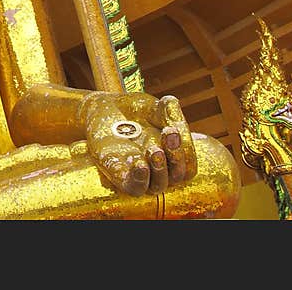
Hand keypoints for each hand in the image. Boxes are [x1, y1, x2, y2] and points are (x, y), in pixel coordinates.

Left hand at [81, 92, 196, 196]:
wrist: (104, 105)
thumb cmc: (135, 110)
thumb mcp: (155, 106)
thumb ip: (170, 112)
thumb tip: (177, 120)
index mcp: (171, 156)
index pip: (188, 168)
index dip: (187, 154)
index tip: (175, 129)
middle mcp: (156, 168)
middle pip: (176, 177)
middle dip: (176, 157)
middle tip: (169, 132)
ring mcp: (136, 172)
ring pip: (155, 186)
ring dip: (159, 171)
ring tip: (155, 149)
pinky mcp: (115, 171)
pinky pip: (130, 185)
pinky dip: (137, 179)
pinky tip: (140, 165)